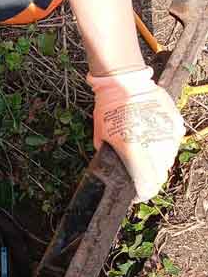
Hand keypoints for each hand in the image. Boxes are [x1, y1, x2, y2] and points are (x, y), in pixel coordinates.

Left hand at [88, 67, 184, 201]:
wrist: (125, 82)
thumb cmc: (108, 110)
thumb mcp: (101, 137)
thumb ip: (111, 157)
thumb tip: (116, 170)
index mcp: (135, 151)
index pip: (147, 185)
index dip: (142, 194)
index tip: (136, 194)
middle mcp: (155, 145)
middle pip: (160, 175)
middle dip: (149, 179)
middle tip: (139, 174)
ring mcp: (168, 135)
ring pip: (168, 160)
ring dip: (157, 162)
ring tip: (145, 153)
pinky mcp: (176, 124)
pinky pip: (173, 143)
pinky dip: (164, 146)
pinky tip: (152, 138)